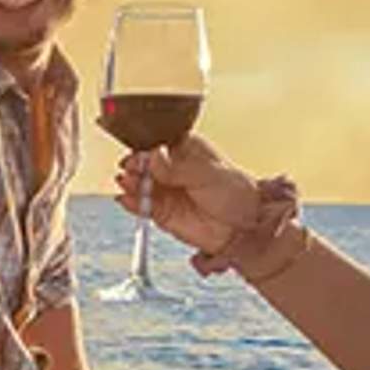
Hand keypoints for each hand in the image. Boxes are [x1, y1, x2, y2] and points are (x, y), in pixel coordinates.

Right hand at [117, 138, 301, 278]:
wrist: (243, 227)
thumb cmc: (236, 194)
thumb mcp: (210, 174)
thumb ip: (178, 167)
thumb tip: (154, 155)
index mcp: (185, 150)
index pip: (159, 141)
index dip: (146, 145)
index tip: (140, 151)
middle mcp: (172, 169)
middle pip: (145, 163)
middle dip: (135, 165)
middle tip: (132, 168)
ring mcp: (165, 191)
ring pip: (140, 184)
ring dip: (131, 183)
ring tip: (127, 182)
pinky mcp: (161, 212)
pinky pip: (141, 206)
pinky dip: (132, 203)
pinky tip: (126, 199)